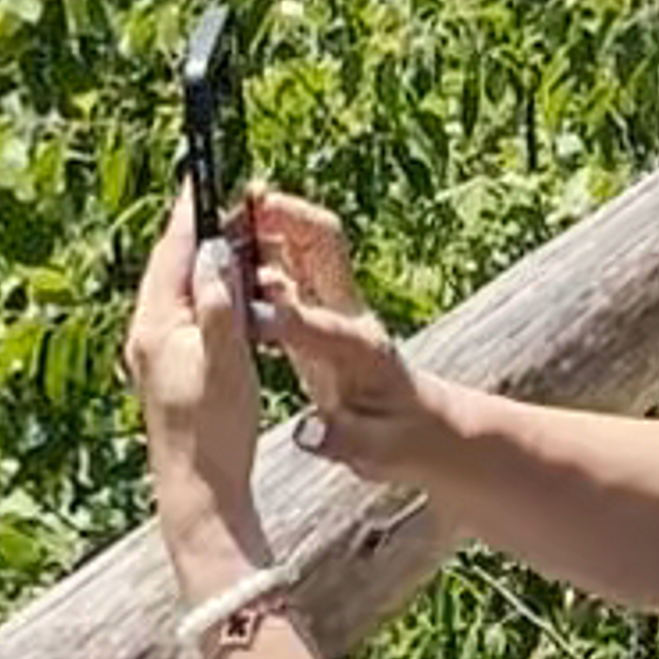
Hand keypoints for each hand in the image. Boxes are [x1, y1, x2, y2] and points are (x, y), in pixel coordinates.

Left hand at [125, 194, 267, 565]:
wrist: (200, 494)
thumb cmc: (214, 430)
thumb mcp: (226, 359)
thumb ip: (219, 300)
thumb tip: (213, 248)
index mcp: (154, 326)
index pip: (172, 251)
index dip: (192, 210)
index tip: (207, 171)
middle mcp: (147, 334)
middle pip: (171, 263)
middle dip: (200, 227)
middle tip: (230, 192)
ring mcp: (156, 352)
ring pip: (179, 286)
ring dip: (205, 257)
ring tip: (237, 228)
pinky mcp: (170, 367)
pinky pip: (186, 308)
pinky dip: (207, 286)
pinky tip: (232, 286)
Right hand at [246, 192, 433, 481]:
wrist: (429, 427)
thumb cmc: (405, 440)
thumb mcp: (377, 451)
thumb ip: (341, 438)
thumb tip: (305, 431)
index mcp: (362, 349)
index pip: (321, 324)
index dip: (283, 319)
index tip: (246, 314)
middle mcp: (351, 315)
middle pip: (324, 246)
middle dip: (287, 219)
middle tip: (243, 207)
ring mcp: (339, 310)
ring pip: (307, 249)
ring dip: (273, 228)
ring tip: (228, 220)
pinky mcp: (324, 318)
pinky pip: (294, 274)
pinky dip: (265, 258)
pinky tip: (233, 261)